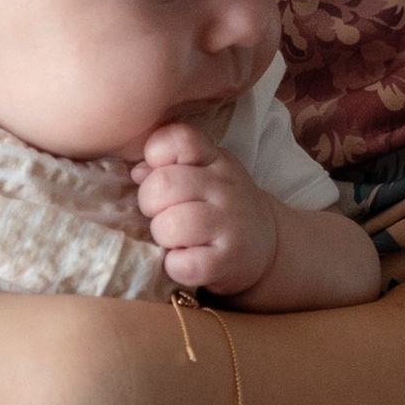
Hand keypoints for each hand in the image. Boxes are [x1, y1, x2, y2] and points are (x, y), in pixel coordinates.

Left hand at [132, 122, 280, 297]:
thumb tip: (137, 172)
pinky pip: (182, 264)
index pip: (180, 139)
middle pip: (163, 184)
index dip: (156, 155)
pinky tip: (184, 259)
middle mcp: (225, 188)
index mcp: (215, 160)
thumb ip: (170, 166)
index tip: (160, 173)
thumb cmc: (220, 206)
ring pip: (169, 225)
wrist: (267, 245)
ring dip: (161, 236)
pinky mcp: (227, 261)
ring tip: (174, 238)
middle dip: (149, 203)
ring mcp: (229, 225)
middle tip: (161, 213)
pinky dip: (174, 266)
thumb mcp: (204, 174)